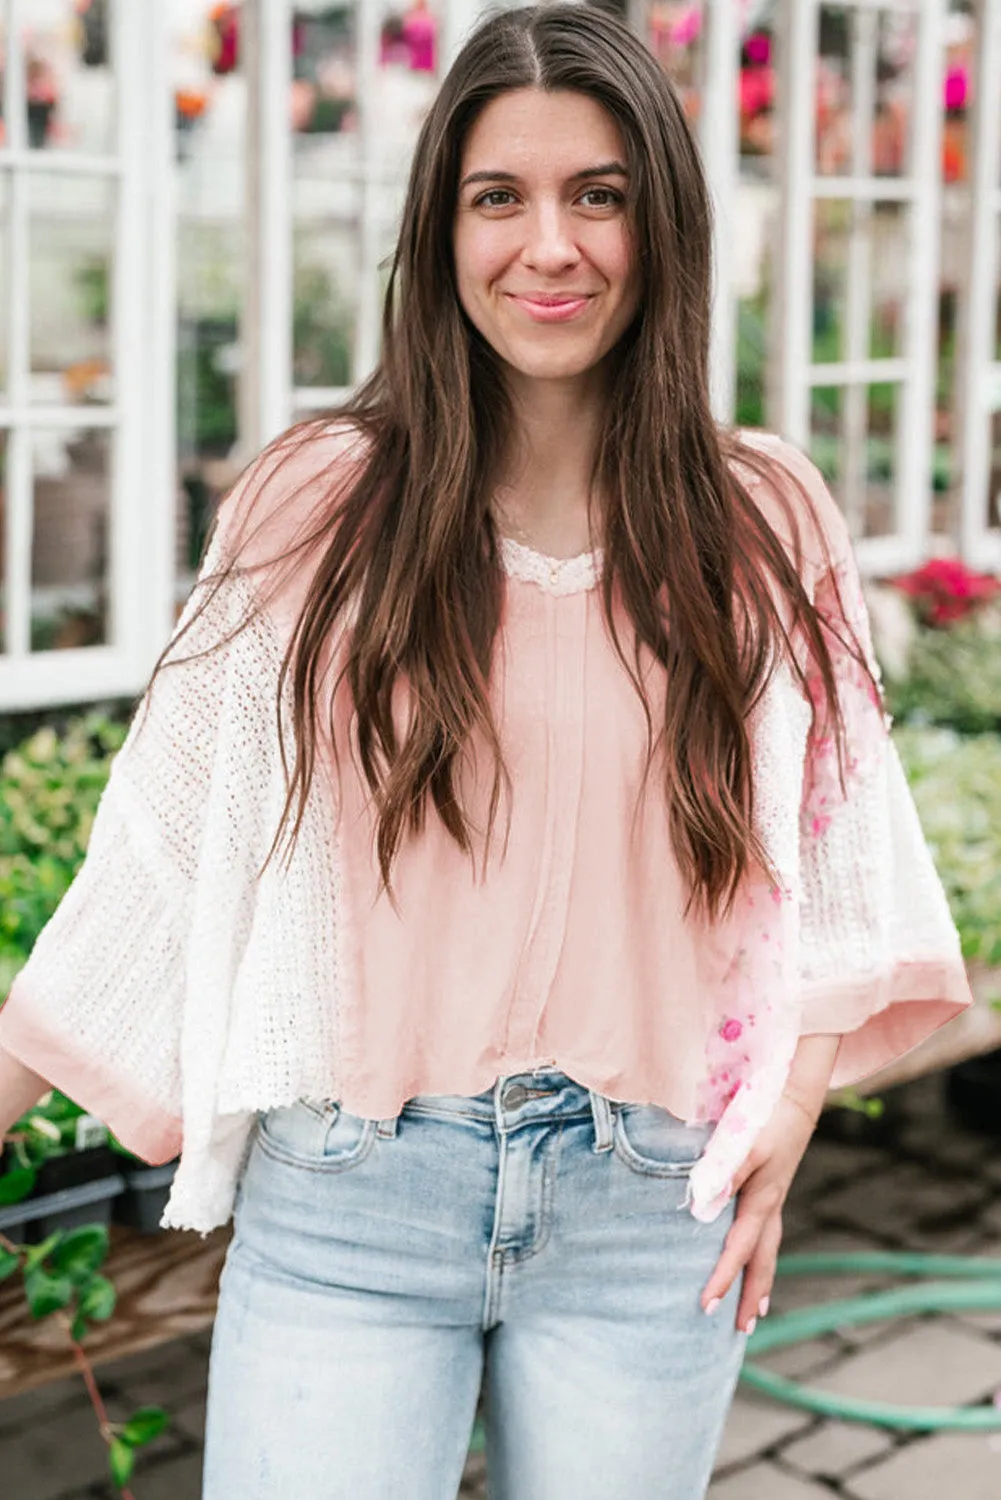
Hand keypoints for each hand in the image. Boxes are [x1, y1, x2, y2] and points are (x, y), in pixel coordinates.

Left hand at [700, 1032, 840, 1333]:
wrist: (795, 1091)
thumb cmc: (766, 1114)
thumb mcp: (743, 1142)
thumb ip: (722, 1172)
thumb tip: (702, 1209)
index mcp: (761, 1200)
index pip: (738, 1250)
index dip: (721, 1279)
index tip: (705, 1306)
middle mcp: (771, 1204)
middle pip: (762, 1260)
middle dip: (750, 1294)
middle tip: (740, 1329)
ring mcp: (775, 1195)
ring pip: (768, 1247)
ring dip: (760, 1279)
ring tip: (754, 1310)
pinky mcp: (773, 1183)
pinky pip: (767, 1230)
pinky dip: (760, 1252)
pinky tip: (754, 1253)